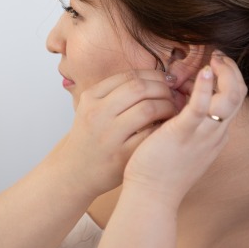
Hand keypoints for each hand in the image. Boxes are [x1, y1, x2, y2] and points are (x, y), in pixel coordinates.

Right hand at [53, 70, 178, 199]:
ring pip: (148, 108)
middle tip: (172, 96)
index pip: (129, 76)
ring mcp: (108, 135)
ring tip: (172, 111)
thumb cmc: (91, 137)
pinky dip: (163, 128)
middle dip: (163, 89)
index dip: (154, 75)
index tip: (166, 81)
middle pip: (139, 88)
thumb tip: (157, 78)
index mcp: (91, 97)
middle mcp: (97, 113)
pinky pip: (150, 134)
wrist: (75, 171)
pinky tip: (166, 128)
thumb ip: (118, 93)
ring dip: (167, 107)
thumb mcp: (94, 108)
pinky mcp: (121, 156)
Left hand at [122, 52, 246, 203]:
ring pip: (229, 98)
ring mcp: (202, 134)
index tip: (216, 63)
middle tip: (218, 55)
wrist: (152, 195)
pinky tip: (204, 72)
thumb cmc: (161, 169)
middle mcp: (215, 133)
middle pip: (238, 95)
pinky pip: (201, 107)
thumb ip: (190, 123)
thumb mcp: (184, 142)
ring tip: (214, 59)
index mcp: (215, 134)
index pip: (233, 100)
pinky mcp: (183, 133)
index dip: (228, 78)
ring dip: (225, 73)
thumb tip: (183, 100)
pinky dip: (205, 87)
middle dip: (232, 70)